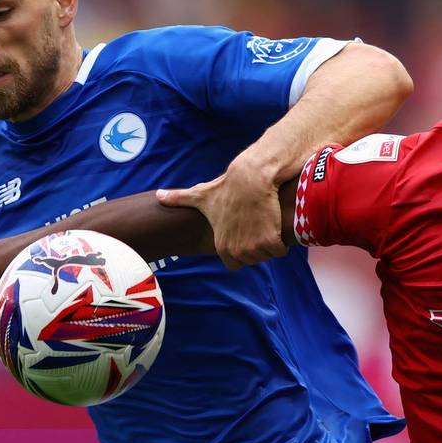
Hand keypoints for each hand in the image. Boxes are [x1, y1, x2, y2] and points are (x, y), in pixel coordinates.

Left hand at [157, 160, 286, 269]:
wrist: (252, 178)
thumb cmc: (227, 187)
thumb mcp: (201, 195)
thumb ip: (179, 199)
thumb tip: (159, 196)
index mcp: (222, 246)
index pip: (236, 264)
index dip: (242, 250)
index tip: (245, 234)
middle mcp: (237, 251)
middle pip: (254, 259)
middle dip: (258, 247)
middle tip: (257, 226)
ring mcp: (254, 247)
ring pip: (268, 255)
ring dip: (271, 244)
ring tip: (266, 224)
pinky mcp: (271, 241)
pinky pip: (280, 250)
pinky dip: (282, 241)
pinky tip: (276, 225)